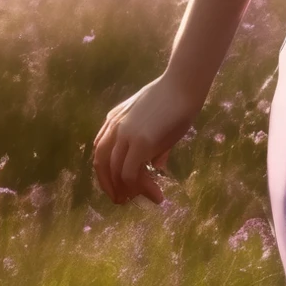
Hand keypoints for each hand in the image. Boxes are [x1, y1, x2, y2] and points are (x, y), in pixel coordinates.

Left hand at [92, 73, 201, 205]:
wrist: (184, 84)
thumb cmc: (176, 99)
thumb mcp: (157, 121)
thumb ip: (153, 143)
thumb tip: (157, 164)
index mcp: (113, 120)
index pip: (101, 152)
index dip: (107, 172)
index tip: (117, 185)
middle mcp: (114, 127)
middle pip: (101, 164)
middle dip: (109, 186)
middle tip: (121, 200)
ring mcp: (125, 134)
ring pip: (116, 172)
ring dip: (126, 190)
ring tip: (137, 201)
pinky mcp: (140, 142)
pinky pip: (130, 173)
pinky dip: (140, 188)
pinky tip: (154, 194)